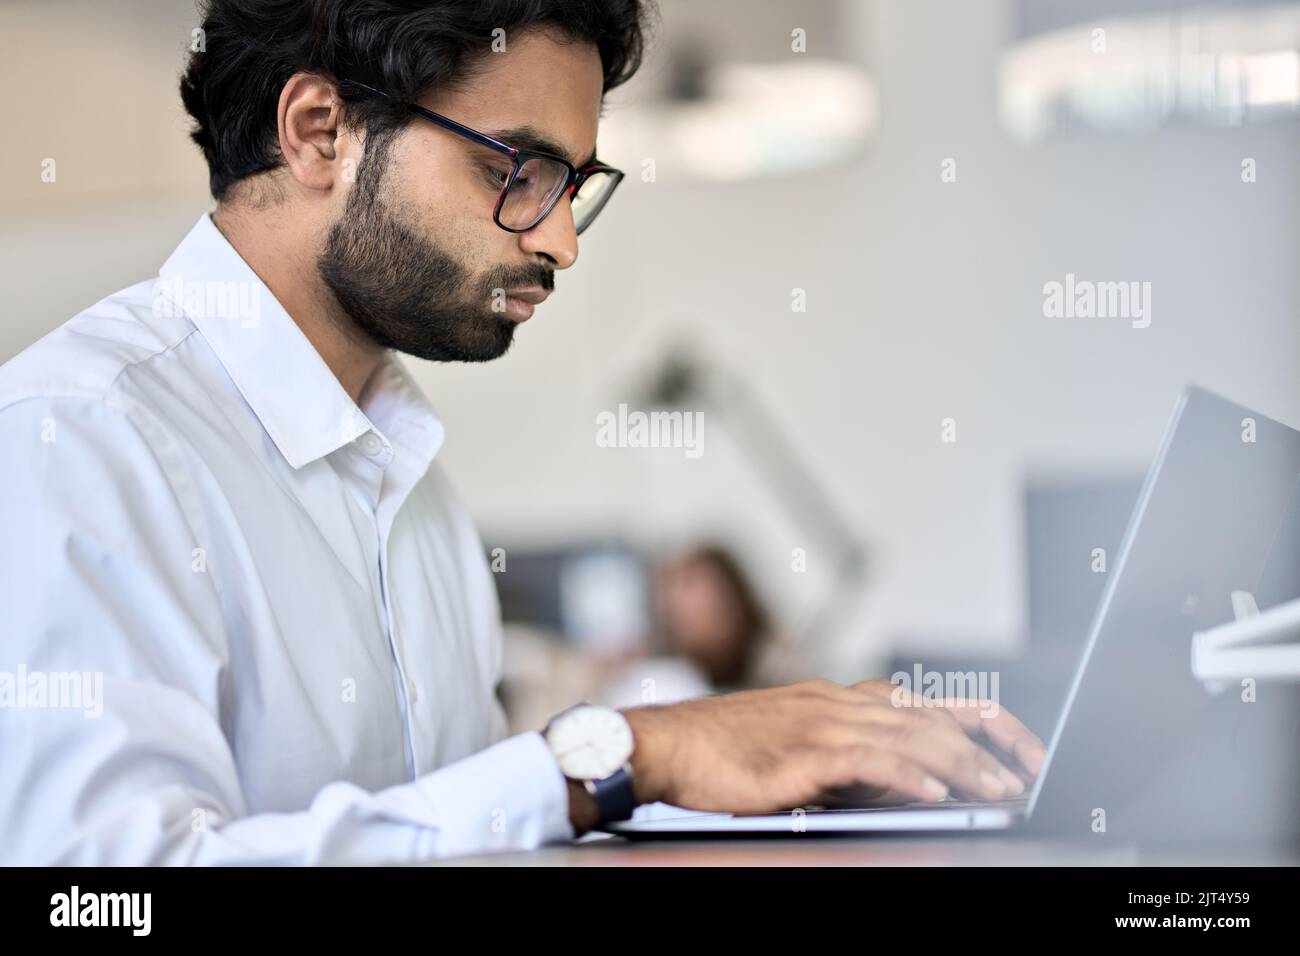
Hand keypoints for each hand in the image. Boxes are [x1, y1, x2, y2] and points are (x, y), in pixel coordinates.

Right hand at [622, 678, 1045, 814]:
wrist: (662, 745)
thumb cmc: (718, 750)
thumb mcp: (789, 743)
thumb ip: (843, 755)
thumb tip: (902, 783)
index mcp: (833, 698)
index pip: (921, 700)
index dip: (975, 719)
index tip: (1015, 744)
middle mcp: (834, 702)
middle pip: (928, 714)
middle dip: (986, 743)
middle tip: (1027, 772)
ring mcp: (818, 724)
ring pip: (908, 734)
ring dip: (961, 763)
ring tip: (998, 789)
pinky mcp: (801, 754)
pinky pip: (868, 760)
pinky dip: (908, 774)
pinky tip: (935, 792)